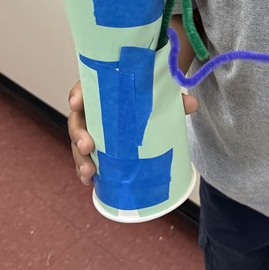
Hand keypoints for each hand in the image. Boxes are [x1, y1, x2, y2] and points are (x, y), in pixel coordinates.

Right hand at [67, 80, 198, 185]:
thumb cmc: (146, 99)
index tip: (76, 102)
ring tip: (89, 172)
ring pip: (78, 143)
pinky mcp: (97, 148)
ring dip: (80, 159)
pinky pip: (86, 158)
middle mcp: (92, 110)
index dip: (77, 94)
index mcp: (102, 91)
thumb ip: (173, 99)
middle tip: (88, 146)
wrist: (147, 108)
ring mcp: (92, 130)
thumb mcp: (159, 97)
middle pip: (78, 120)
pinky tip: (90, 181)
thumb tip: (192, 104)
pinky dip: (86, 171)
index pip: (85, 88)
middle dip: (79, 134)